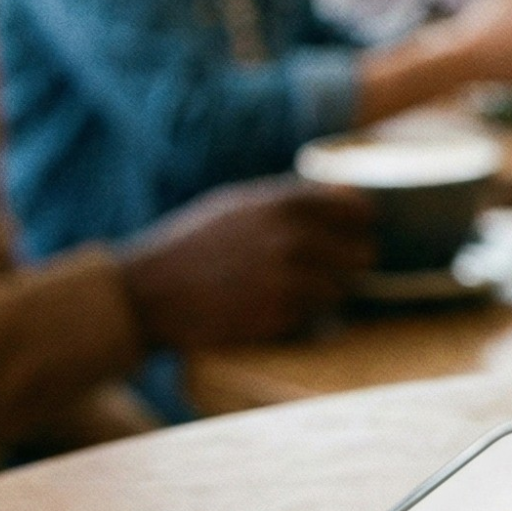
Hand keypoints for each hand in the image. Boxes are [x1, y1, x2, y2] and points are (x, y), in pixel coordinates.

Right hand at [117, 178, 374, 349]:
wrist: (150, 293)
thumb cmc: (195, 244)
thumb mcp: (238, 205)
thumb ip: (292, 198)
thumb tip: (347, 193)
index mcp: (283, 204)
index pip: (356, 210)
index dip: (359, 222)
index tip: (356, 229)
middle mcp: (292, 239)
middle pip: (361, 253)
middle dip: (350, 261)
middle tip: (331, 266)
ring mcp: (289, 281)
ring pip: (342, 289)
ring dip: (328, 291)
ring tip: (296, 288)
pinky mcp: (280, 318)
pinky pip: (316, 317)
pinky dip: (305, 314)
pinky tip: (274, 305)